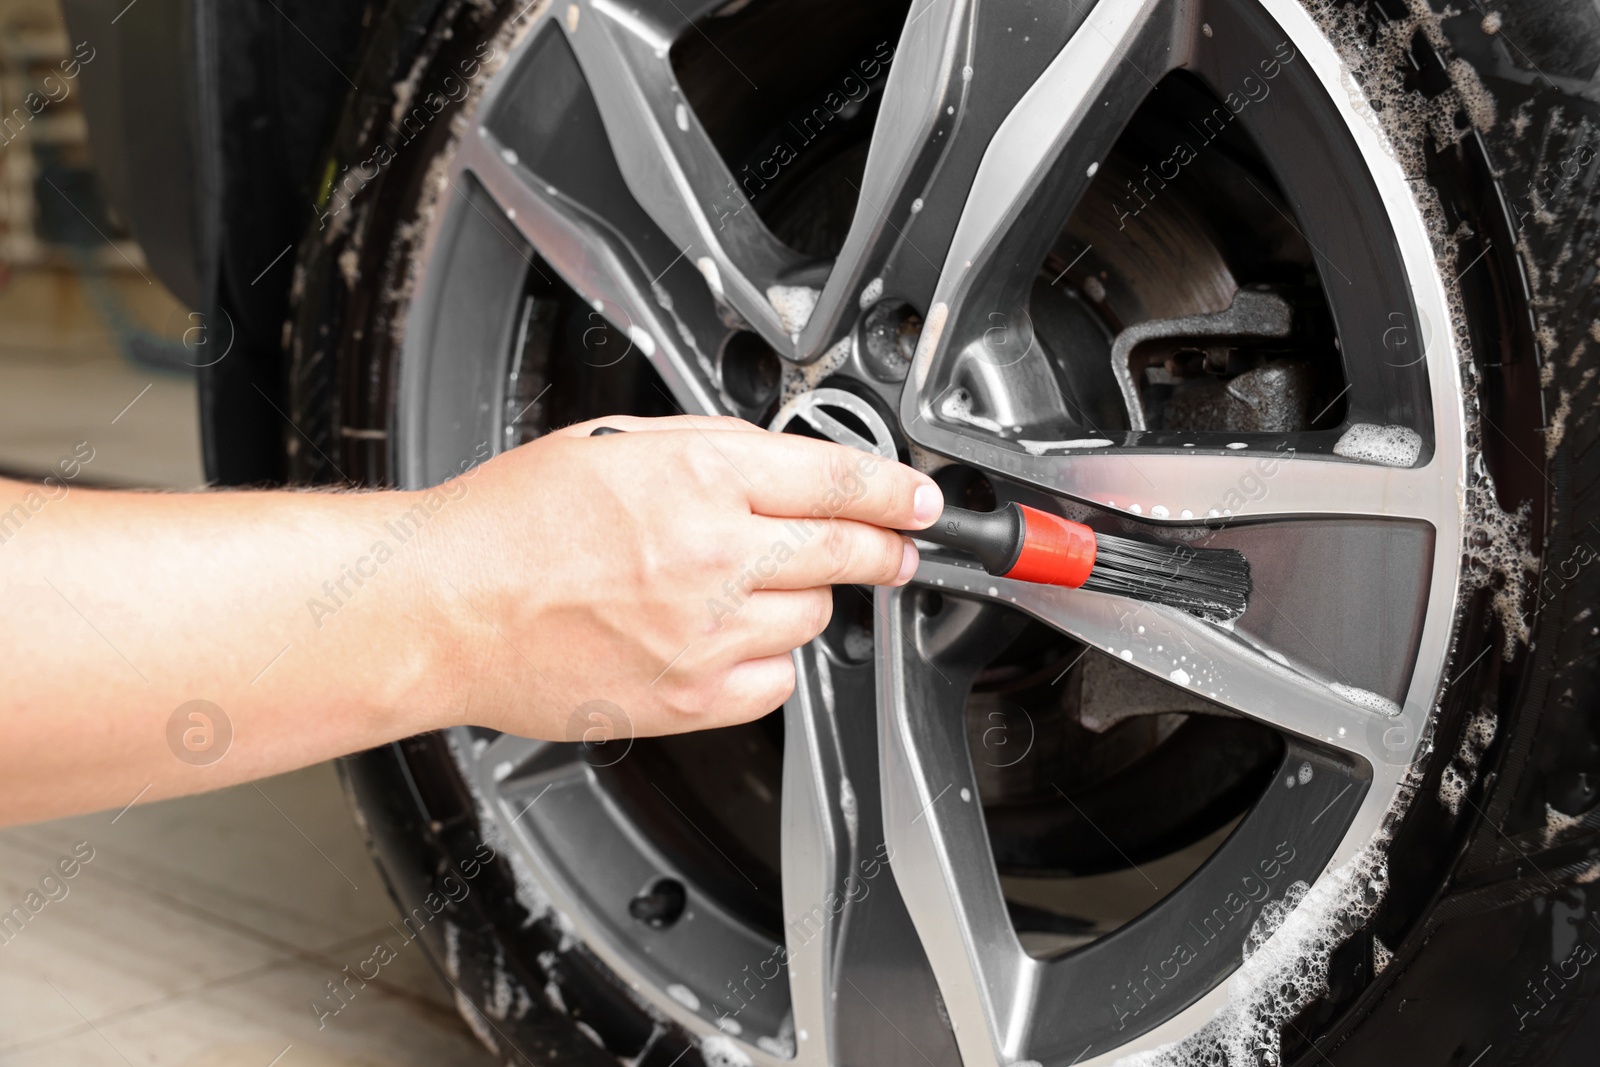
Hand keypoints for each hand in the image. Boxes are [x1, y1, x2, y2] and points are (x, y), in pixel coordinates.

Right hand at [419, 415, 943, 739]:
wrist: (443, 608)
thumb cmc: (510, 523)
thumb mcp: (615, 443)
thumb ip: (712, 450)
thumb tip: (783, 464)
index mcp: (699, 475)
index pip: (839, 479)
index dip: (894, 491)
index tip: (918, 502)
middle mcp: (715, 554)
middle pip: (849, 554)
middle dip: (885, 549)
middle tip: (892, 549)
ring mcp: (708, 634)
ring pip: (814, 619)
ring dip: (801, 599)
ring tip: (742, 587)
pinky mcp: (691, 699)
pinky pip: (777, 684)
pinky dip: (767, 662)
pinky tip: (723, 639)